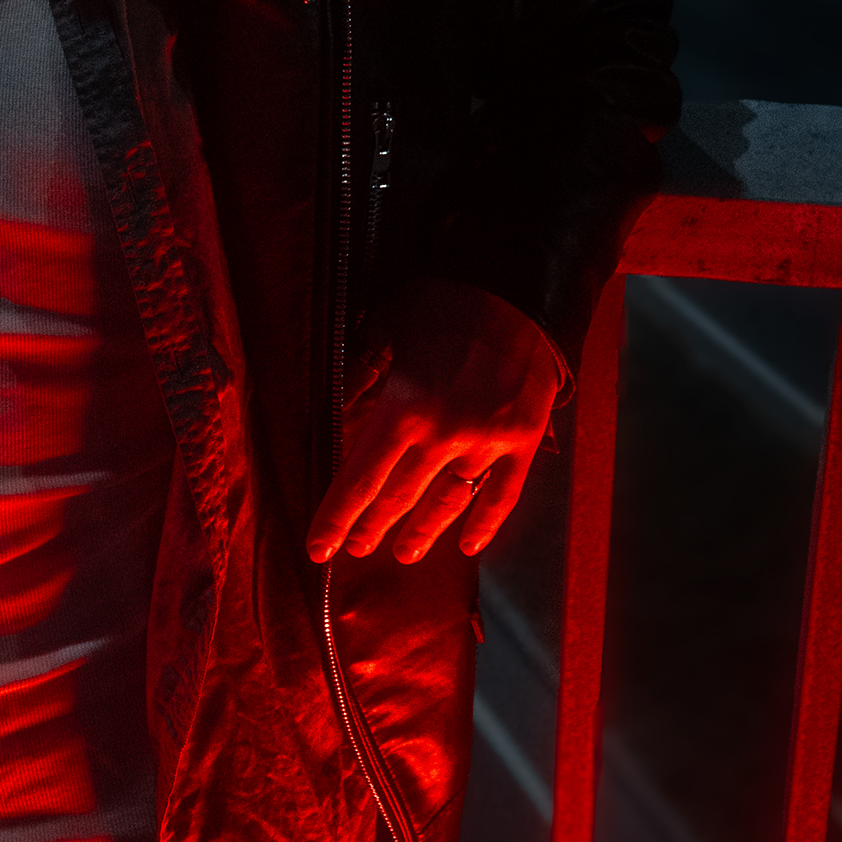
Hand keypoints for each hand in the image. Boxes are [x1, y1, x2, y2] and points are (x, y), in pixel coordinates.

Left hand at [307, 278, 562, 566]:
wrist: (519, 289)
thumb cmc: (446, 301)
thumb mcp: (386, 327)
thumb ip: (359, 374)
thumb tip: (338, 412)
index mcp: (403, 410)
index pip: (359, 482)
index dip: (336, 520)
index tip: (320, 549)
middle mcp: (443, 437)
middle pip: (398, 499)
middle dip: (372, 527)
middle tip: (357, 547)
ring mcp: (486, 444)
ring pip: (446, 504)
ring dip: (421, 533)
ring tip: (404, 552)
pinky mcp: (522, 443)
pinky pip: (502, 497)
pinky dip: (484, 525)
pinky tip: (468, 547)